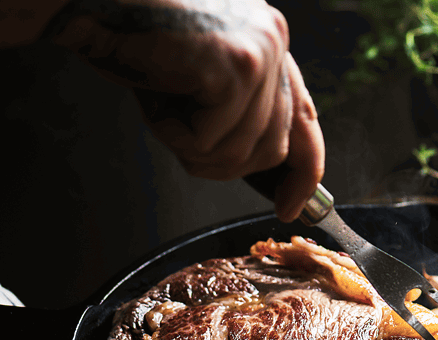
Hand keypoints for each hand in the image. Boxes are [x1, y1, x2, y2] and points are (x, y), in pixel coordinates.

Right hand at [50, 0, 324, 221]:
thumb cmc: (132, 34)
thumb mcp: (196, 77)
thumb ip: (232, 109)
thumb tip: (250, 163)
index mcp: (268, 40)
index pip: (305, 118)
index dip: (303, 173)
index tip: (290, 207)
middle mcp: (274, 40)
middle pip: (273, 148)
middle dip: (222, 164)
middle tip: (179, 136)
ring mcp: (260, 53)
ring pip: (240, 151)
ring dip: (189, 146)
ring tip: (162, 105)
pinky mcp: (237, 67)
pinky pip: (210, 141)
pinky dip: (173, 134)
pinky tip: (157, 97)